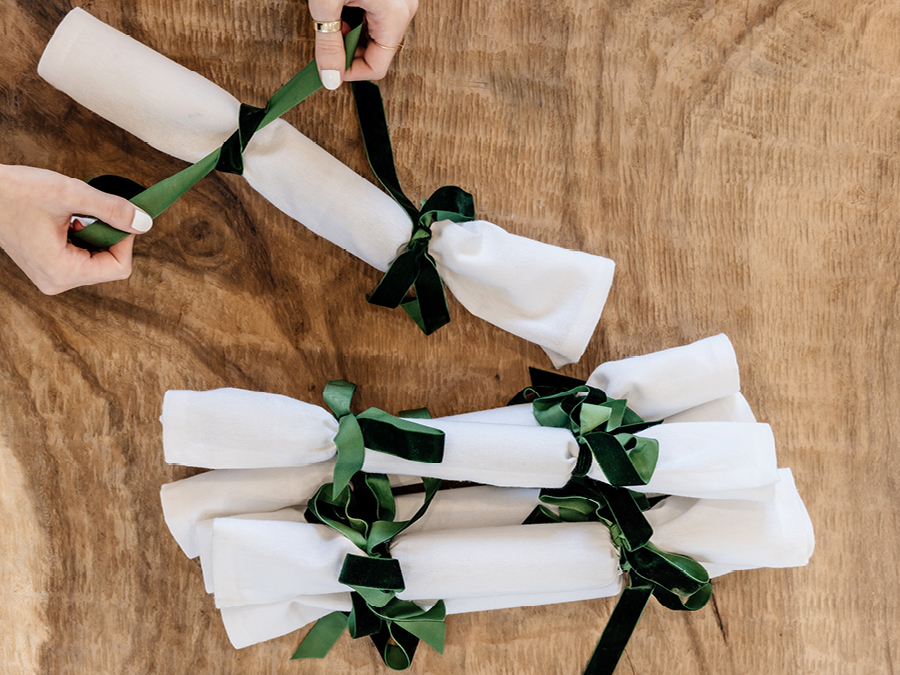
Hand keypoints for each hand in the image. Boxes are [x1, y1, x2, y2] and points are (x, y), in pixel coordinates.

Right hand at [0, 164, 151, 294]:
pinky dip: (82, 237)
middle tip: (90, 212)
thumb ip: (112, 209)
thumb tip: (145, 223)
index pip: (119, 268)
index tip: (117, 215)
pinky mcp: (47, 268)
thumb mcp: (70, 193)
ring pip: (96, 261)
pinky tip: (65, 220)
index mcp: (62, 272)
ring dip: (95, 235)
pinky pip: (81, 257)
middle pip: (108, 266)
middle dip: (108, 237)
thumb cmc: (15, 191)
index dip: (125, 241)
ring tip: (71, 215)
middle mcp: (56, 282)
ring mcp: (51, 277)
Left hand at [309, 0, 417, 89]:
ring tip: (336, 16)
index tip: (330, 64)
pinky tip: (345, 6)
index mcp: (395, 16)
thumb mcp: (326, 3)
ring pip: (377, 36)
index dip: (350, 71)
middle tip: (330, 35)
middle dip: (350, 50)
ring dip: (353, 34)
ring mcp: (401, 2)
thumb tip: (330, 78)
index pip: (376, 68)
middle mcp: (404, 11)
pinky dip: (359, 19)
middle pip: (377, 52)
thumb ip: (328, 44)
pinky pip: (378, 18)